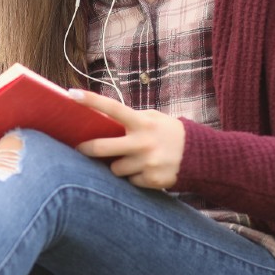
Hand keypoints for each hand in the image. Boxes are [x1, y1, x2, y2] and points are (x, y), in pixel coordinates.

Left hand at [68, 89, 186, 189]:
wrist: (202, 156)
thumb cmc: (169, 133)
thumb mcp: (153, 119)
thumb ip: (130, 119)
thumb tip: (98, 122)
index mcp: (143, 123)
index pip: (113, 108)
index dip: (91, 101)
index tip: (71, 94)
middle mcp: (144, 142)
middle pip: (102, 148)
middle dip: (87, 149)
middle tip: (80, 148)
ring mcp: (147, 163)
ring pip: (115, 168)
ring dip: (117, 165)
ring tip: (132, 160)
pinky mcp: (152, 180)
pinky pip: (129, 180)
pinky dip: (133, 177)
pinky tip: (145, 170)